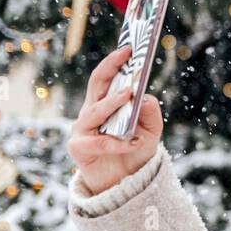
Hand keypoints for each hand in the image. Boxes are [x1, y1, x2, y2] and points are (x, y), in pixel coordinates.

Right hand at [67, 45, 164, 195]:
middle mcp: (91, 112)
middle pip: (97, 85)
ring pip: (95, 112)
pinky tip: (135, 142)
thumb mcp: (150, 131)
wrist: (125, 183)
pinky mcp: (79, 148)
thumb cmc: (134, 151)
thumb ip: (150, 114)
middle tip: (126, 56)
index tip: (129, 47)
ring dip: (112, 103)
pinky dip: (117, 142)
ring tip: (129, 95)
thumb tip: (144, 96)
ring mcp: (82, 129)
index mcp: (106, 104)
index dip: (115, 61)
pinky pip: (98, 142)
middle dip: (110, 68)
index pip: (107, 78)